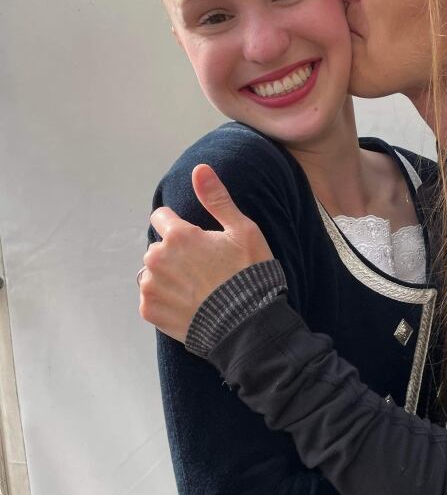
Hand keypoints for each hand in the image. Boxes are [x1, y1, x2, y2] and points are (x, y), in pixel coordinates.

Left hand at [138, 164, 272, 341]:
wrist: (246, 326)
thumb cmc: (249, 275)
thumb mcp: (242, 231)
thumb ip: (216, 199)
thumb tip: (200, 168)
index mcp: (178, 236)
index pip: (162, 217)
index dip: (180, 225)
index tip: (197, 239)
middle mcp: (157, 258)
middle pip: (159, 247)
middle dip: (175, 254)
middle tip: (204, 269)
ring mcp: (151, 286)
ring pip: (153, 273)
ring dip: (168, 277)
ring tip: (197, 290)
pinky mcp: (150, 311)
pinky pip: (152, 298)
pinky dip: (166, 301)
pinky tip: (189, 305)